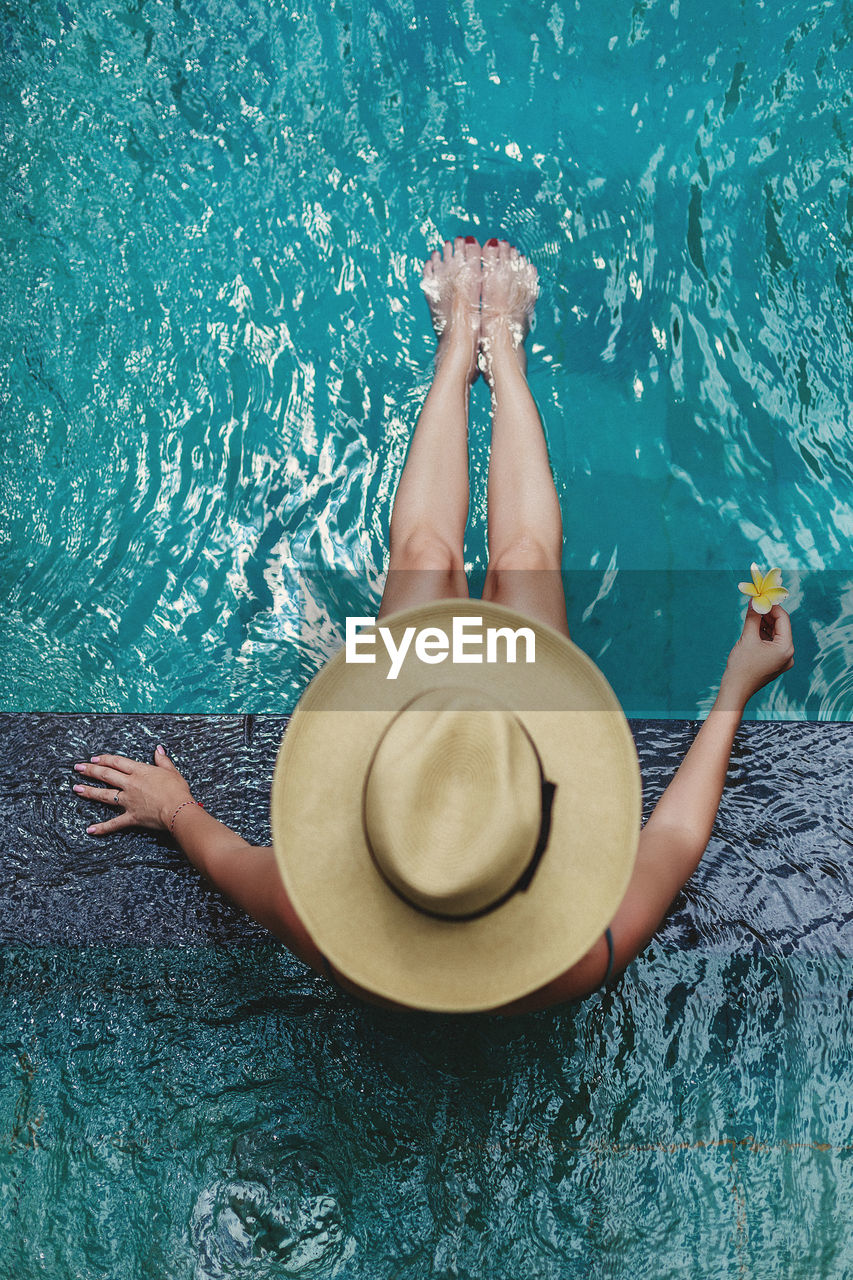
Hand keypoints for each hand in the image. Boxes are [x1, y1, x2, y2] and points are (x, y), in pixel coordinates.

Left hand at [72, 745, 194, 835]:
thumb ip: (162, 760)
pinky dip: (102, 827)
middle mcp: (130, 784)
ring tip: (76, 789)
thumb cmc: (177, 790)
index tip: (93, 759)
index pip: (117, 762)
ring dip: (89, 791)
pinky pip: (114, 823)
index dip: (104, 759)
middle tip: (77, 768)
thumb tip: (158, 749)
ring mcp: (128, 801)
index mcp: (140, 771)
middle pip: (106, 775)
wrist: (178, 809)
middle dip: (90, 771)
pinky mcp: (131, 816)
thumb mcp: (172, 771)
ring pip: (105, 795)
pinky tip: (90, 829)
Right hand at [719, 604, 793, 708]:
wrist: (735, 690)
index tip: (761, 597)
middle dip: (768, 615)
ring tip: (752, 615)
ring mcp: (783, 660)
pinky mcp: (775, 663)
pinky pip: (772, 644)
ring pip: (776, 635)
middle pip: (780, 627)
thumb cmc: (741, 666)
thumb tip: (755, 601)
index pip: (783, 619)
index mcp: (786, 648)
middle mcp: (788, 654)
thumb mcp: (747, 638)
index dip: (772, 606)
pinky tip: (753, 628)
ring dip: (765, 624)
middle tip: (755, 604)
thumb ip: (753, 617)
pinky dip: (763, 635)